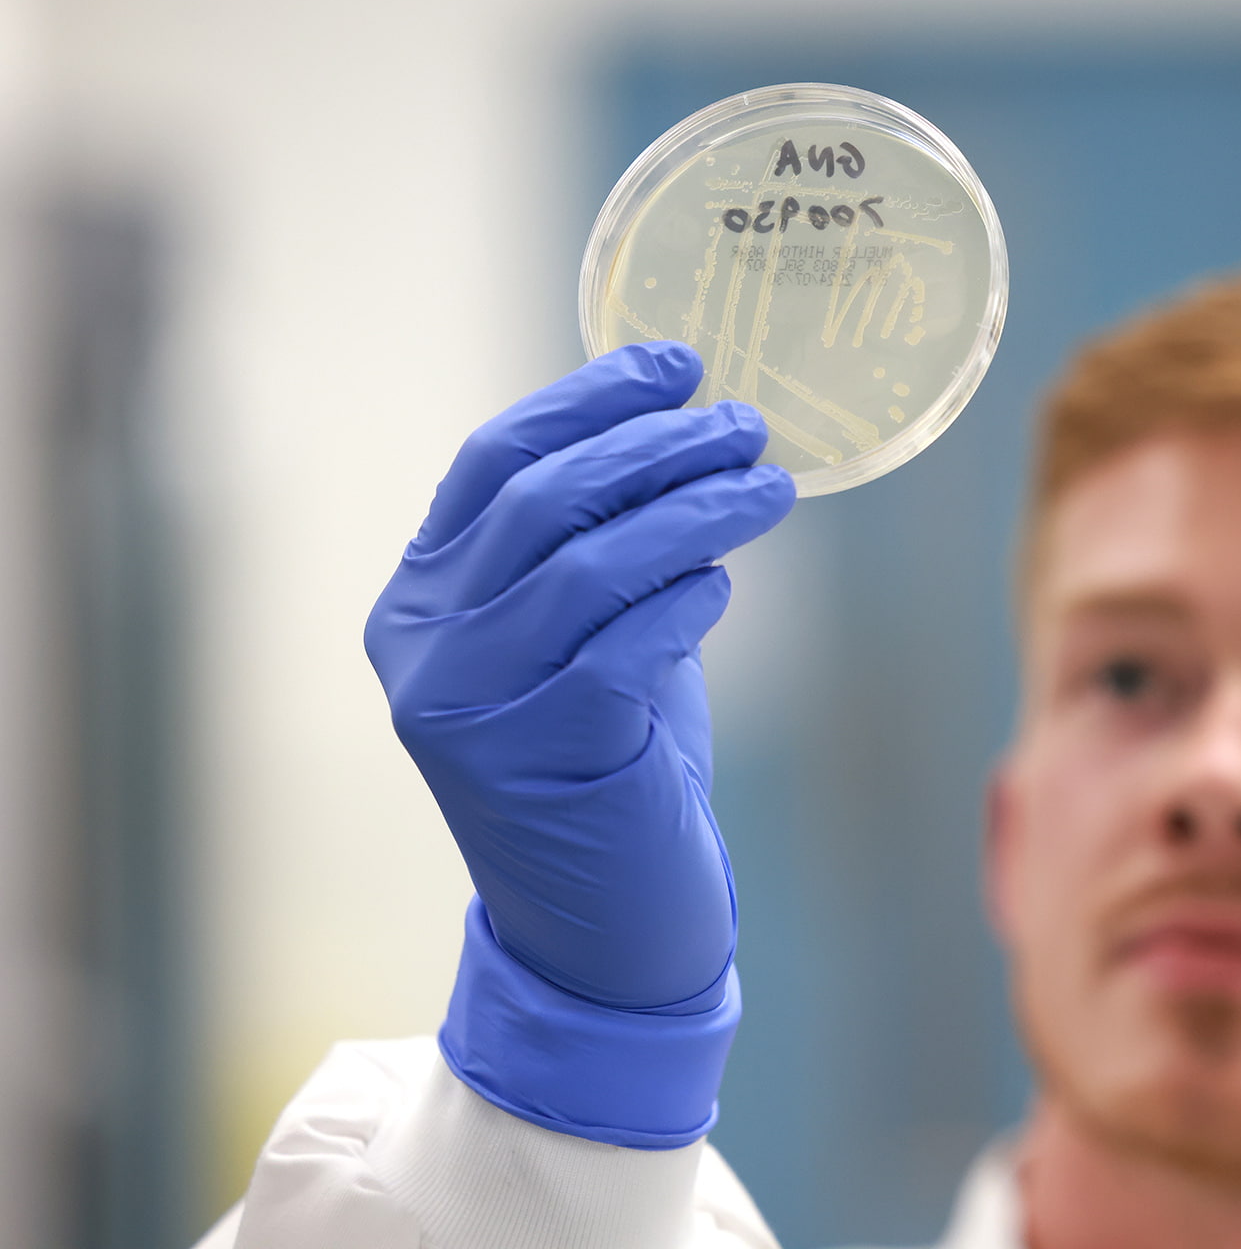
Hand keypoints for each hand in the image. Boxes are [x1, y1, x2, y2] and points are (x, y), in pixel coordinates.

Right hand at [364, 341, 793, 1143]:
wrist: (603, 934)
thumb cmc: (605, 768)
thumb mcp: (582, 640)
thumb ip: (599, 548)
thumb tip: (683, 428)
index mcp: (418, 602)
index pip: (491, 462)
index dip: (586, 399)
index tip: (674, 360)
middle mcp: (423, 650)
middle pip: (539, 500)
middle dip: (652, 445)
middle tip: (744, 421)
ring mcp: (469, 708)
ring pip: (584, 564)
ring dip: (691, 510)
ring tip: (768, 484)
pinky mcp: (538, 757)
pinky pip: (625, 645)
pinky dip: (683, 601)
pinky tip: (724, 587)